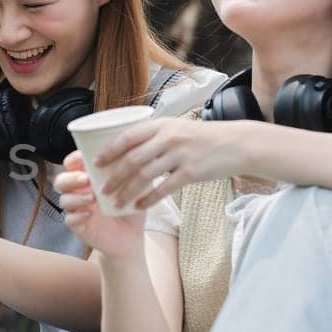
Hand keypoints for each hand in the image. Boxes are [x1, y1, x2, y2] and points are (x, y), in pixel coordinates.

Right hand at [55, 152, 147, 260]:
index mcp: (89, 177)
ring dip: (75, 197)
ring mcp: (77, 209)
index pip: (72, 164)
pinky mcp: (77, 225)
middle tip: (87, 180)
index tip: (83, 159)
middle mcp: (79, 191)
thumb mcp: (135, 186)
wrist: (132, 236)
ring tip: (92, 198)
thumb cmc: (132, 206)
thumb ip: (130, 170)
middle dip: (72, 178)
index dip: (73, 159)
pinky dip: (76, 216)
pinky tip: (89, 214)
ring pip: (63, 199)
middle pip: (61, 180)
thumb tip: (130, 153)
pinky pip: (68, 219)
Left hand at [90, 117, 241, 210]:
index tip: (95, 162)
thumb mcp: (177, 128)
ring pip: (145, 176)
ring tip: (115, 202)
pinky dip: (149, 199)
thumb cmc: (203, 138)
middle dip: (114, 176)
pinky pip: (164, 189)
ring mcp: (180, 155)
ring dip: (127, 191)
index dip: (109, 150)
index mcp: (161, 125)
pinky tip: (139, 206)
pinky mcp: (192, 172)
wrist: (236, 144)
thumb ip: (154, 136)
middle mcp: (169, 138)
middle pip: (132, 159)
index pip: (127, 136)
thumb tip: (126, 146)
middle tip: (101, 188)